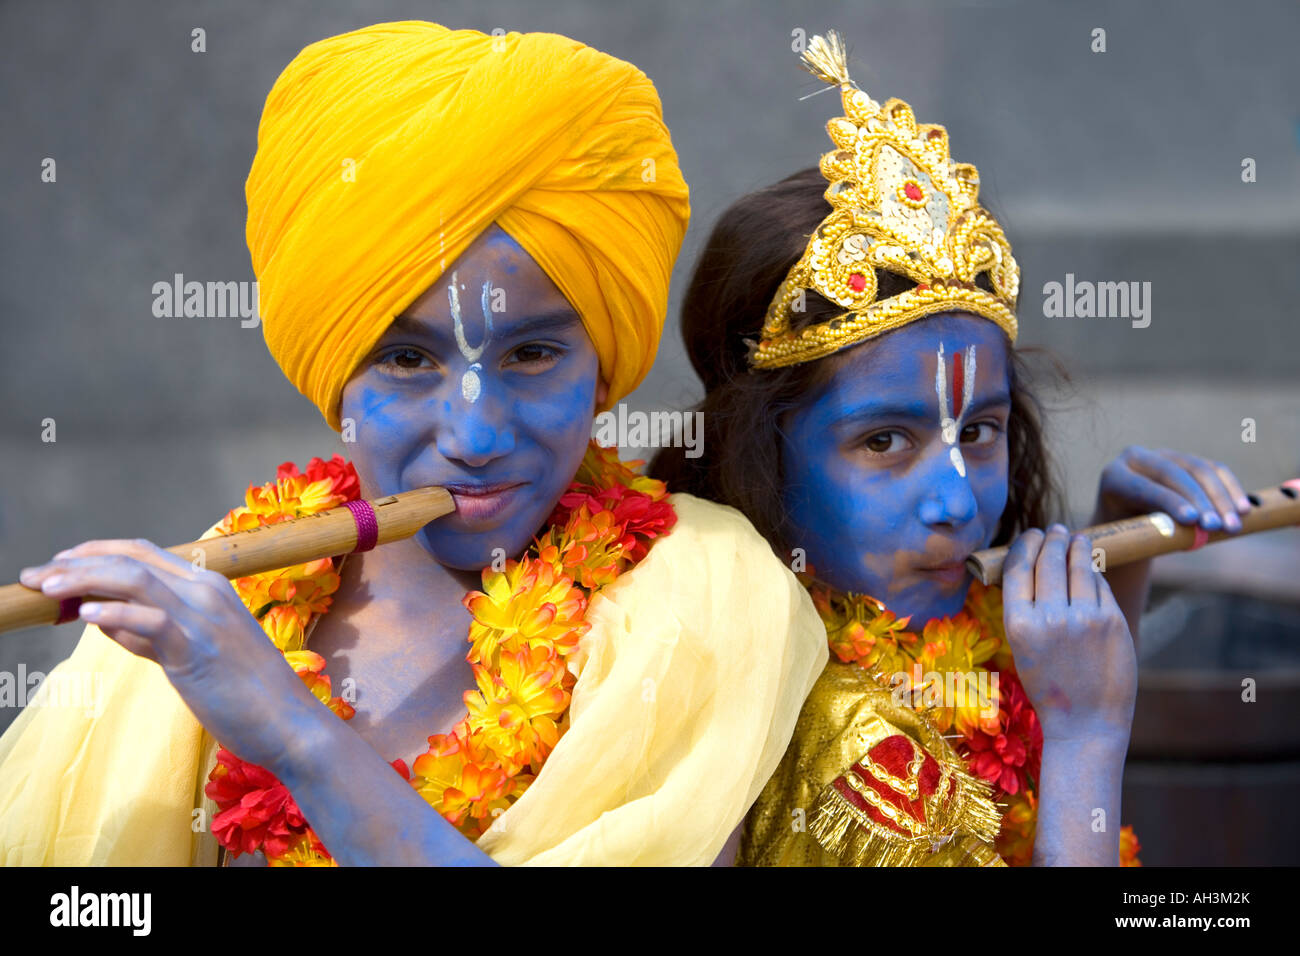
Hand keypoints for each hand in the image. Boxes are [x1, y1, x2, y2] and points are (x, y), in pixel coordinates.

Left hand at [19, 539, 315, 769]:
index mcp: (209, 587)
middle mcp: (206, 592)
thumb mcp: (195, 652)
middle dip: (76, 562)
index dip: (95, 552)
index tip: (59, 562)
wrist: (289, 721)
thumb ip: (151, 632)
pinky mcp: (197, 650)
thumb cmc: (246, 692)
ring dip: (82, 580)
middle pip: (131, 559)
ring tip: (46, 588)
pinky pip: (150, 621)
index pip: (144, 552)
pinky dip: (114, 613)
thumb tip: (100, 617)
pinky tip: (85, 615)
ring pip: (134, 579)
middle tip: (34, 576)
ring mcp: (203, 618)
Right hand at [1002, 525, 1136, 741]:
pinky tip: (1091, 571)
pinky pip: (1100, 587)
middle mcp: (1049, 617)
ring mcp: (1084, 618)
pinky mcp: (1112, 622)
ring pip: (1079, 567)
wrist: (1085, 724)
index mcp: (1018, 624)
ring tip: (1076, 539)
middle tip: (1056, 530)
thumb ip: (1027, 608)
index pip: (1019, 567)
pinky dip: (1094, 576)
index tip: (1031, 535)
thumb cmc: (1050, 686)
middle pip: (1050, 560)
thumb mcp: (1023, 647)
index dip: (1025, 545)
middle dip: (1053, 539)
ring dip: (1077, 547)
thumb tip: (1037, 563)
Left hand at [1094, 446, 1250, 532]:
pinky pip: (1214, 470)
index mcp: (1115, 478)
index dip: (1169, 502)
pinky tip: (1243, 510)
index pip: (1144, 487)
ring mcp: (1164, 455)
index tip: (1192, 521)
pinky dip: (1231, 490)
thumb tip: (1190, 536)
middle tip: (1218, 528)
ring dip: (1221, 499)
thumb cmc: (1128, 533)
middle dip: (1200, 502)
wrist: (1128, 517)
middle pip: (1174, 475)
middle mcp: (1137, 459)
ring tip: (1234, 526)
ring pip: (1199, 470)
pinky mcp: (1187, 459)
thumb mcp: (1131, 535)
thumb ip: (1152, 533)